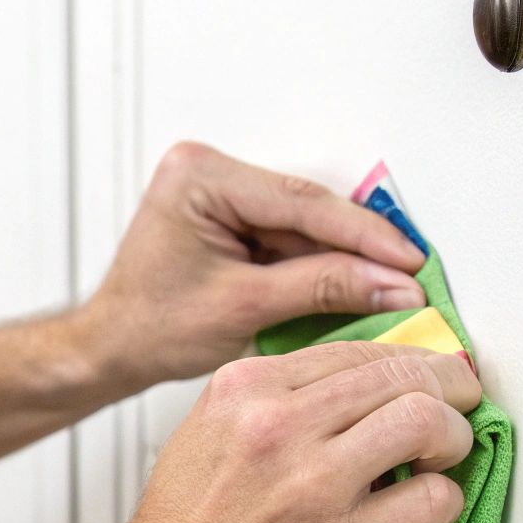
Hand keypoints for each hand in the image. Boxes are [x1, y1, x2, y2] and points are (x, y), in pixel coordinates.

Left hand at [71, 142, 427, 392]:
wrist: (111, 349)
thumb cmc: (149, 329)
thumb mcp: (244, 307)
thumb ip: (321, 289)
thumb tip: (390, 285)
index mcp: (199, 177)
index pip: (300, 201)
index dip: (363, 233)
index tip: (408, 260)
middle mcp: (209, 173)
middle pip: (307, 209)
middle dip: (359, 247)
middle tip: (411, 277)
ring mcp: (221, 193)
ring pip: (304, 225)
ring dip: (345, 258)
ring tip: (394, 287)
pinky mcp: (231, 218)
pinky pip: (290, 238)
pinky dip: (321, 265)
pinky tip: (356, 286)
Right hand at [74, 340, 480, 522]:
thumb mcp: (208, 435)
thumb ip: (272, 403)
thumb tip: (356, 392)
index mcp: (244, 390)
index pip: (356, 349)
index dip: (409, 361)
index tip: (429, 376)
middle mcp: (277, 426)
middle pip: (403, 375)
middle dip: (450, 387)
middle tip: (462, 406)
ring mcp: (311, 486)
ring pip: (426, 422)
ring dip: (455, 437)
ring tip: (446, 457)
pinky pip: (432, 501)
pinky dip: (446, 501)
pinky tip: (428, 509)